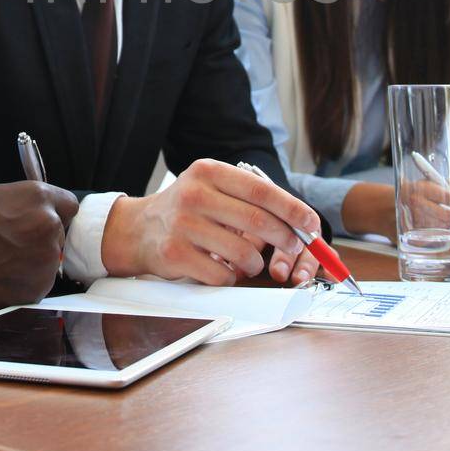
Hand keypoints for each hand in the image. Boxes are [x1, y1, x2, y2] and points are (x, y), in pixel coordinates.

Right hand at [0, 181, 78, 313]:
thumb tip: (20, 204)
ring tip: (5, 261)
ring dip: (35, 259)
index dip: (56, 212)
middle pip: (58, 232)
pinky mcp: (40, 286)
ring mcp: (46, 258)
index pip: (69, 204)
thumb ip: (12, 197)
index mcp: (38, 197)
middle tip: (15, 243)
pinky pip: (40, 280)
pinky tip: (4, 276)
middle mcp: (48, 225)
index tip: (45, 219)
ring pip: (50, 258)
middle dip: (41, 236)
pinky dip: (27, 280)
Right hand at [99, 159, 320, 285]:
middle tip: (292, 246)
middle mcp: (195, 194)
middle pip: (257, 221)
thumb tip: (299, 222)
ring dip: (255, 264)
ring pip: (243, 253)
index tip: (312, 223)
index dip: (293, 209)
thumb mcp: (211, 188)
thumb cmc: (186, 210)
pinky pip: (223, 275)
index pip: (261, 190)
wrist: (138, 229)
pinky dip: (231, 277)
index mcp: (208, 172)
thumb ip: (248, 200)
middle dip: (284, 238)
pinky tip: (222, 268)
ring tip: (248, 261)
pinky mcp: (175, 254)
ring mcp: (183, 225)